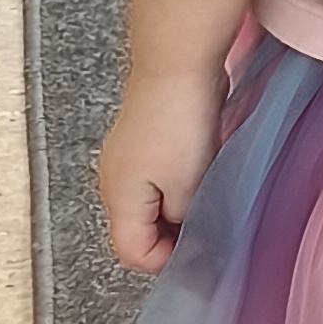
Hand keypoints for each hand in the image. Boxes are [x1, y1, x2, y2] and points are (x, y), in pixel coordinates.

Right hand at [96, 66, 225, 273]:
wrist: (178, 64)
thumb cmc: (179, 120)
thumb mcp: (189, 187)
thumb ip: (185, 224)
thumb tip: (188, 240)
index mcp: (118, 198)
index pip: (133, 254)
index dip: (168, 260)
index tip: (201, 248)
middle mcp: (113, 181)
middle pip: (139, 231)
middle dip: (174, 235)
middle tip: (209, 224)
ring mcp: (125, 160)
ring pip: (150, 205)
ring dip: (179, 208)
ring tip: (206, 194)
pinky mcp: (142, 142)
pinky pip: (157, 180)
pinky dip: (178, 185)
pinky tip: (201, 171)